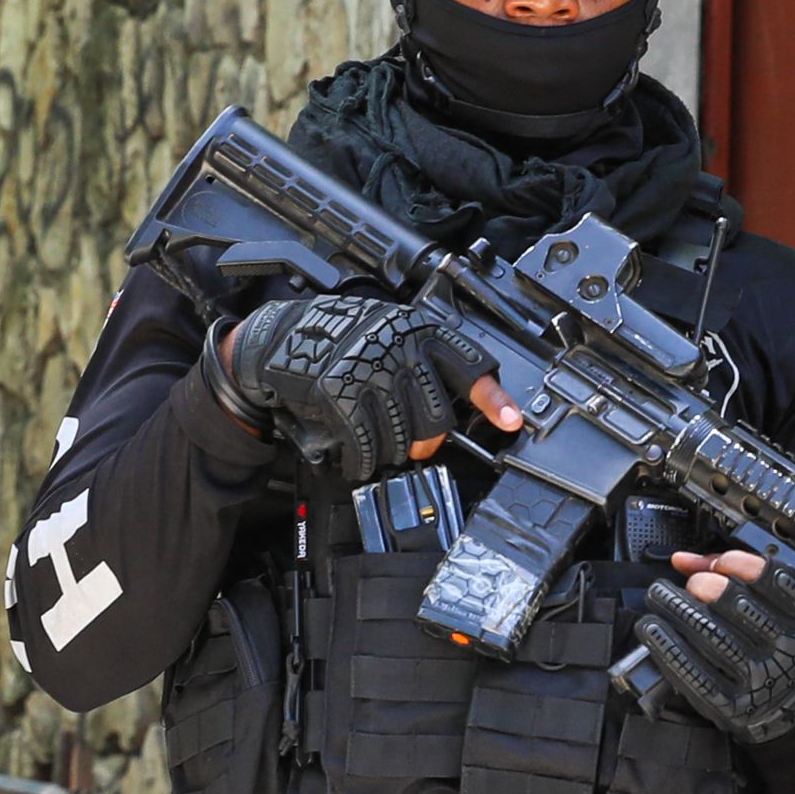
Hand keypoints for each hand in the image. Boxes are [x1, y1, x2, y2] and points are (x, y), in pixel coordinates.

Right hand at [217, 295, 514, 487]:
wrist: (283, 338)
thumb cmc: (343, 341)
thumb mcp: (392, 334)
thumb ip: (425, 362)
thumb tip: (460, 408)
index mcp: (420, 332)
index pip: (468, 365)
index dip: (493, 398)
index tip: (511, 422)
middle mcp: (401, 349)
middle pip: (438, 418)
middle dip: (428, 443)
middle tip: (415, 447)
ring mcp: (370, 370)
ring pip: (404, 436)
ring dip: (393, 454)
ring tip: (379, 448)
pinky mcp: (341, 392)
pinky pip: (367, 443)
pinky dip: (364, 461)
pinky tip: (358, 461)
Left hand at [633, 551, 794, 744]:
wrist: (793, 702)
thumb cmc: (779, 642)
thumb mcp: (778, 606)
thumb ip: (736, 574)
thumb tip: (684, 560)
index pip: (776, 581)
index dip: (741, 566)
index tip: (719, 563)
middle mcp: (787, 648)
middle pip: (739, 607)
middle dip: (706, 585)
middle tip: (690, 583)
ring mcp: (760, 678)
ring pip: (713, 636)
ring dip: (678, 610)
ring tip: (660, 597)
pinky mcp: (734, 703)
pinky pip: (696, 672)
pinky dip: (668, 646)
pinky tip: (652, 629)